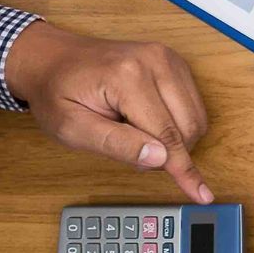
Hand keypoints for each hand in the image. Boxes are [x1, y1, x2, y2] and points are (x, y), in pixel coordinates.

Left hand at [2, 21, 211, 202]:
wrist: (52, 57)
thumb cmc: (56, 92)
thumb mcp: (70, 127)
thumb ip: (115, 144)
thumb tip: (160, 158)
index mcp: (127, 76)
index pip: (166, 134)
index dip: (182, 169)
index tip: (201, 194)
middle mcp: (155, 62)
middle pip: (188, 127)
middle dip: (169, 152)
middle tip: (132, 151)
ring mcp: (168, 60)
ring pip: (196, 119)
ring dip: (176, 139)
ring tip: (137, 134)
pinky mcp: (175, 64)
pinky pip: (194, 106)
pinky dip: (178, 124)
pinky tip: (149, 120)